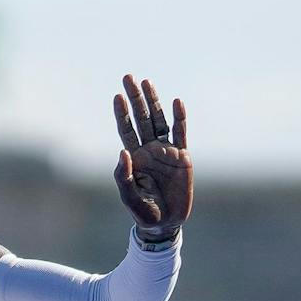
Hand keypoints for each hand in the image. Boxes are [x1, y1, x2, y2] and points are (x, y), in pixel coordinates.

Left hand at [111, 74, 191, 238]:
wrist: (166, 223)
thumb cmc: (144, 212)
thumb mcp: (130, 197)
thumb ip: (124, 176)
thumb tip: (124, 152)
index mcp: (134, 157)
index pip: (126, 130)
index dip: (122, 113)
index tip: (117, 96)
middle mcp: (149, 150)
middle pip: (141, 118)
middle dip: (135, 98)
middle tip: (128, 77)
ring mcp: (166, 151)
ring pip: (159, 120)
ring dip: (154, 101)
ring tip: (147, 82)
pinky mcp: (182, 157)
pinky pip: (181, 133)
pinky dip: (179, 118)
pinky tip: (177, 102)